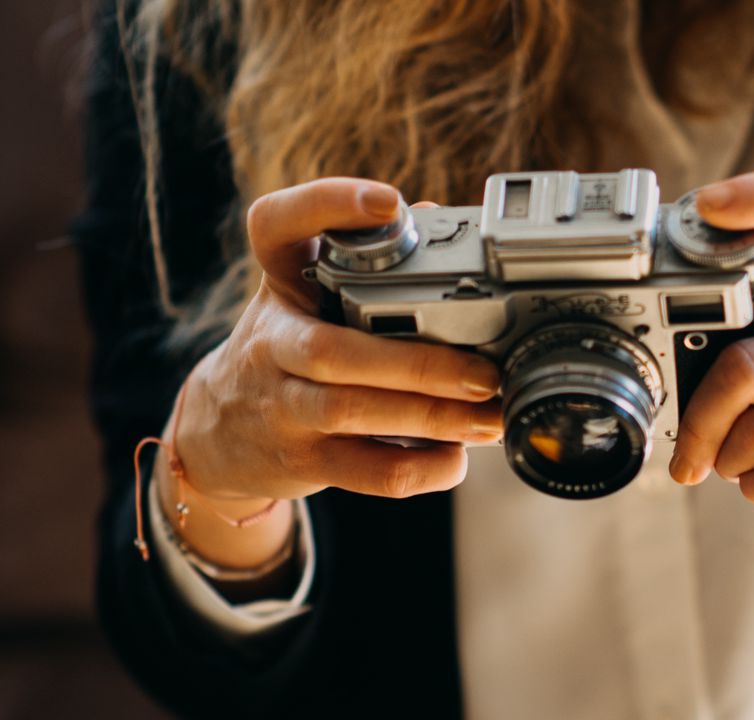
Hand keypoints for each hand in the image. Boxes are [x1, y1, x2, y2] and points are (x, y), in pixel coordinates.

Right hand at [160, 178, 500, 567]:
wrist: (219, 432)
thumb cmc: (289, 347)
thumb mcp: (309, 293)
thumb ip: (369, 259)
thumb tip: (439, 216)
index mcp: (281, 282)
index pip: (277, 225)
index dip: (327, 205)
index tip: (390, 202)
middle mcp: (273, 340)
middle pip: (337, 351)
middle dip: (420, 364)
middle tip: (486, 373)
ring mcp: (282, 404)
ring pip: (355, 412)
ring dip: (434, 418)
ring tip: (491, 418)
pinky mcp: (301, 460)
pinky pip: (366, 470)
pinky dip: (420, 468)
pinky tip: (456, 457)